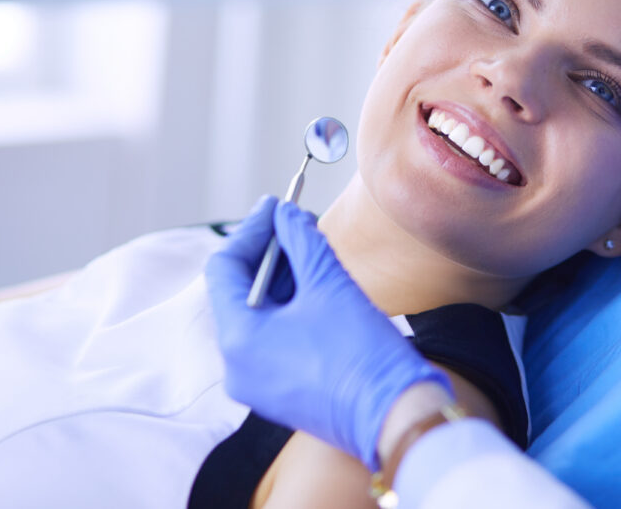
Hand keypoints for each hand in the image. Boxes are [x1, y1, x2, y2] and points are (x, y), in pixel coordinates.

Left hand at [205, 197, 453, 469]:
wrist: (395, 416)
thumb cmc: (361, 353)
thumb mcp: (329, 284)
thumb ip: (301, 240)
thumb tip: (286, 214)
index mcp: (238, 339)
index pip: (225, 268)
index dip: (252, 230)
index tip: (276, 205)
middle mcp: (236, 366)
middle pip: (238, 292)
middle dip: (268, 253)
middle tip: (297, 221)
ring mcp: (256, 384)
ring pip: (257, 316)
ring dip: (281, 280)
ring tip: (311, 250)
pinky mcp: (279, 393)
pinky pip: (271, 340)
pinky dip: (288, 309)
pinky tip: (315, 286)